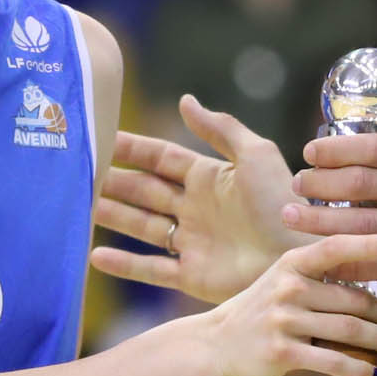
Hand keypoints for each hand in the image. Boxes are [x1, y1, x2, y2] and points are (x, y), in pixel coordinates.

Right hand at [95, 96, 305, 305]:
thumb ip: (220, 129)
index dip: (132, 148)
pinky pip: (151, 269)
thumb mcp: (256, 155)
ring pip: (141, 226)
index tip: (99, 138)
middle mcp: (195, 208)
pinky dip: (124, 265)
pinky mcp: (193, 276)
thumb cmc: (285, 203)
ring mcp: (192, 242)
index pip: (160, 158)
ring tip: (79, 208)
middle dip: (112, 181)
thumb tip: (185, 99)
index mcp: (209, 178)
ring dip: (112, 216)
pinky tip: (95, 256)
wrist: (301, 257)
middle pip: (144, 190)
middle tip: (76, 173)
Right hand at [200, 238, 376, 375]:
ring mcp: (284, 320)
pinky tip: (372, 373)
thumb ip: (319, 278)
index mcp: (292, 264)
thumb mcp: (283, 281)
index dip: (368, 244)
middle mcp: (288, 288)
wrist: (217, 343)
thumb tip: (372, 290)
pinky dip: (359, 369)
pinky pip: (334, 361)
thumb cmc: (262, 311)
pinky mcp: (283, 352)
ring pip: (350, 331)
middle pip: (354, 300)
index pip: (335, 248)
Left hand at [288, 133, 376, 291]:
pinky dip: (355, 262)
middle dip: (319, 185)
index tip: (309, 152)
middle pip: (362, 183)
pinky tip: (330, 261)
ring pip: (366, 224)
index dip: (335, 150)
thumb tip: (369, 157)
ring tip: (296, 219)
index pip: (375, 146)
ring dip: (324, 222)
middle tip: (295, 187)